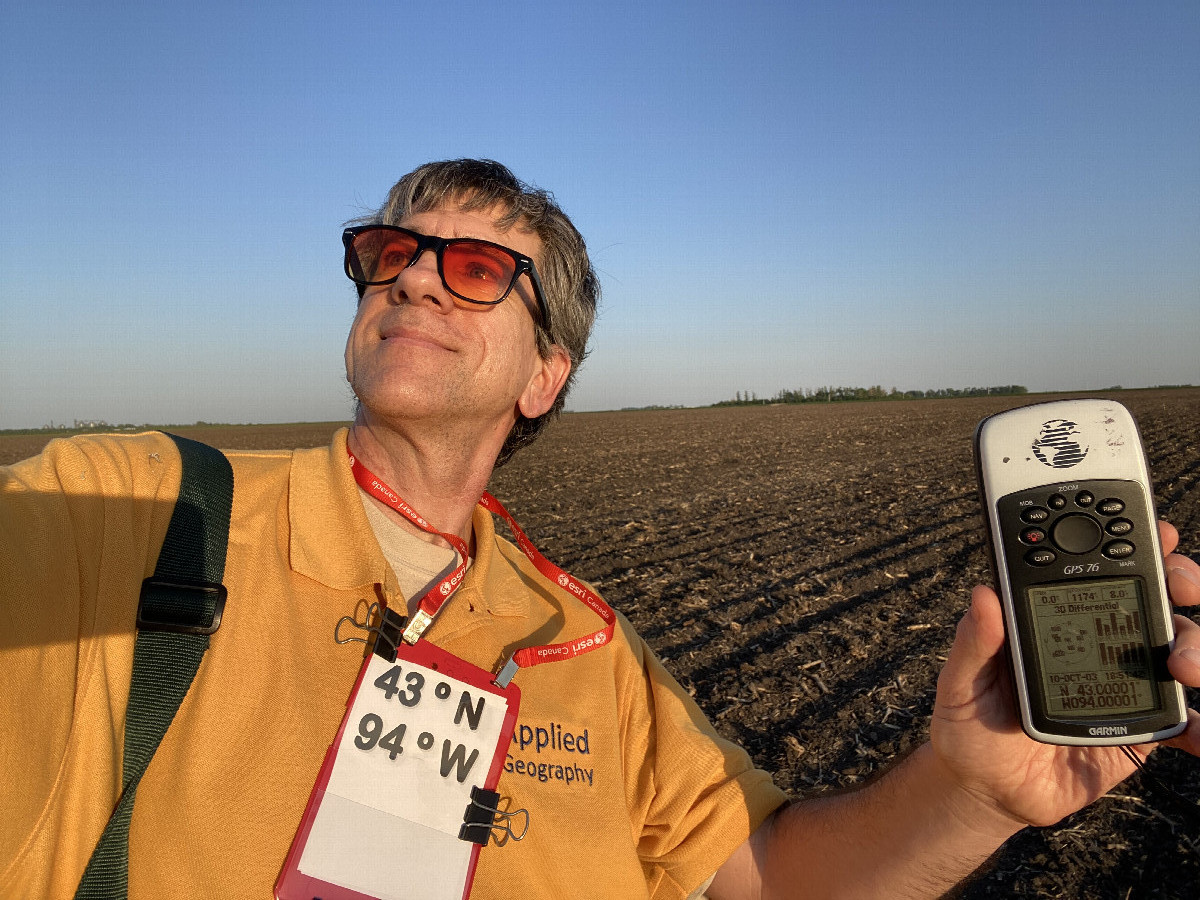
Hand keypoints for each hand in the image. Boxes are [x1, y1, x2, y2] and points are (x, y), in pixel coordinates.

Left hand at [930, 521, 1199, 827]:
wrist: (989, 790)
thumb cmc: (969, 725)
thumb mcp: (961, 682)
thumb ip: (976, 643)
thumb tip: (982, 594)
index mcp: (1055, 618)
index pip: (1098, 567)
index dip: (1131, 543)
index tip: (1155, 531)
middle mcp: (1100, 640)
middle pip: (1155, 597)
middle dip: (1181, 581)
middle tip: (1181, 587)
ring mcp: (1128, 682)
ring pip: (1181, 649)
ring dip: (1196, 649)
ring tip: (1185, 668)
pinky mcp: (1141, 729)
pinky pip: (1185, 723)